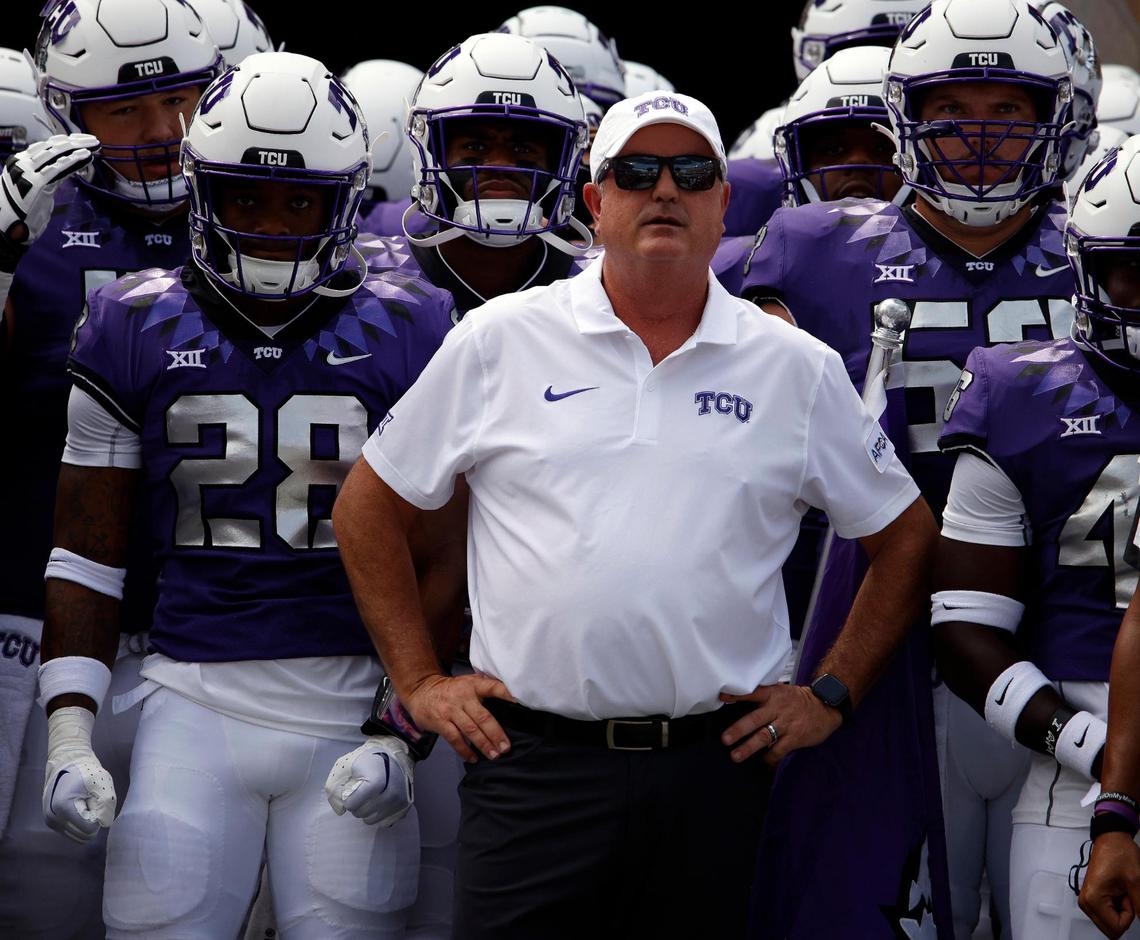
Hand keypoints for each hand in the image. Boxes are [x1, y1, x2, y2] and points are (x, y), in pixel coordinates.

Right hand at [1, 133, 99, 243]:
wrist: (9, 228)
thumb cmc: (24, 211)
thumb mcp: (35, 187)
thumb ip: (46, 175)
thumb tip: (64, 166)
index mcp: (20, 161)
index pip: (46, 146)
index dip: (66, 141)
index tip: (82, 140)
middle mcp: (22, 163)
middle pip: (52, 146)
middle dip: (74, 142)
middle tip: (93, 140)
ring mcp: (27, 172)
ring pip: (55, 154)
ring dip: (77, 148)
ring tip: (93, 146)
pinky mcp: (36, 183)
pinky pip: (58, 168)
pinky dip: (73, 161)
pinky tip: (86, 156)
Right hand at [42, 705, 115, 842]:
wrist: (66, 762)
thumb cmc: (85, 771)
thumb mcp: (101, 784)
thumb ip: (107, 805)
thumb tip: (105, 824)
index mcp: (63, 809)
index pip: (89, 829)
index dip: (98, 816)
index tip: (94, 799)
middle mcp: (53, 819)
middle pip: (83, 835)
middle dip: (91, 820)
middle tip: (90, 801)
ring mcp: (50, 822)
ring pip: (78, 835)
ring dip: (85, 821)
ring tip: (84, 803)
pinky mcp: (52, 822)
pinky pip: (72, 831)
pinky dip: (79, 821)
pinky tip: (78, 806)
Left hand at [325, 735, 414, 826]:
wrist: (394, 752)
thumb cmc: (369, 758)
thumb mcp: (345, 765)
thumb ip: (334, 787)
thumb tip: (340, 810)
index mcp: (376, 783)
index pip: (351, 805)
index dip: (348, 796)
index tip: (353, 786)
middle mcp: (390, 796)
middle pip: (360, 813)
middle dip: (357, 803)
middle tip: (362, 790)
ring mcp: (399, 803)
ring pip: (371, 820)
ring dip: (367, 810)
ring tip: (371, 795)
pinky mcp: (404, 808)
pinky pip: (383, 821)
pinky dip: (379, 813)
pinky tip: (380, 801)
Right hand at [403, 673, 514, 762]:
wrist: (421, 690)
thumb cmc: (451, 689)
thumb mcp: (468, 682)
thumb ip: (484, 688)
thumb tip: (510, 698)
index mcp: (473, 685)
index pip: (493, 687)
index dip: (507, 694)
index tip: (520, 703)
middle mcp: (463, 697)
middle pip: (483, 717)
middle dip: (496, 734)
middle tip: (506, 748)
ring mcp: (451, 710)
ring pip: (471, 730)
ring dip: (483, 744)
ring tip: (494, 755)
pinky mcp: (441, 722)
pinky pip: (455, 739)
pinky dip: (465, 750)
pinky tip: (473, 758)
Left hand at [719, 683, 843, 764]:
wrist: (825, 707)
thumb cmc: (798, 700)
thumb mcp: (781, 691)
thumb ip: (763, 696)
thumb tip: (738, 701)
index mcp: (773, 694)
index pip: (752, 693)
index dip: (737, 695)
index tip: (721, 697)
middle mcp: (777, 709)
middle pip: (755, 719)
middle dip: (739, 730)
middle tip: (725, 739)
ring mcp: (786, 724)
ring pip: (764, 737)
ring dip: (749, 747)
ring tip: (735, 756)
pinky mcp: (794, 738)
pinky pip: (779, 751)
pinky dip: (769, 759)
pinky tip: (762, 764)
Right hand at [1079, 832, 1139, 938]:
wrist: (1111, 839)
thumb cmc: (1119, 853)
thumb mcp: (1136, 881)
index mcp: (1092, 899)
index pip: (1116, 928)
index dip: (1129, 915)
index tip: (1128, 896)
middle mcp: (1085, 902)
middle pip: (1111, 929)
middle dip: (1124, 915)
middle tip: (1125, 894)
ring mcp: (1087, 901)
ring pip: (1110, 924)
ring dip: (1121, 911)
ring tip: (1121, 890)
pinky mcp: (1092, 898)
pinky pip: (1108, 915)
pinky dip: (1118, 907)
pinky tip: (1117, 891)